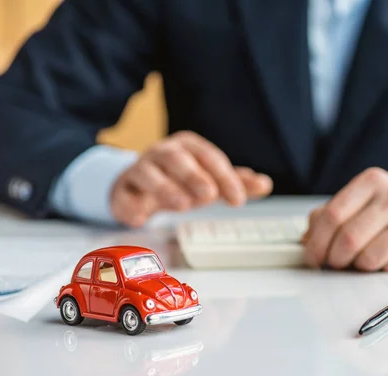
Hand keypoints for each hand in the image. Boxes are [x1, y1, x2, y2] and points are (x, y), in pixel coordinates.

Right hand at [111, 131, 272, 226]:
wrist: (138, 186)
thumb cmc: (180, 179)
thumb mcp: (210, 179)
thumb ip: (236, 181)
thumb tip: (265, 184)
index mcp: (188, 146)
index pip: (209, 157)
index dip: (225, 177)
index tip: (239, 200)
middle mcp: (162, 153)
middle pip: (177, 158)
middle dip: (194, 176)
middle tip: (209, 196)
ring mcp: (140, 170)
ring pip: (148, 173)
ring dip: (165, 188)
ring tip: (183, 205)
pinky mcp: (122, 190)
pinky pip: (124, 196)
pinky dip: (131, 206)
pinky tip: (141, 218)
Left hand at [301, 168, 387, 270]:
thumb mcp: (367, 197)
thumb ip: (334, 213)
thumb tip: (307, 239)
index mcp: (371, 182)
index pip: (332, 216)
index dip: (316, 243)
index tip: (311, 257)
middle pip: (348, 240)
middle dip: (334, 260)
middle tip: (334, 264)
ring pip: (368, 259)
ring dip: (359, 268)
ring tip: (364, 260)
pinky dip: (383, 271)